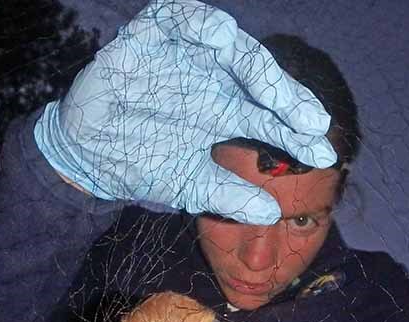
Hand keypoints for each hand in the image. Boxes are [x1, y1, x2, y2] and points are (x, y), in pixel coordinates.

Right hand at [35, 0, 336, 224]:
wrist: (86, 159)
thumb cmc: (142, 165)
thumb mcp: (190, 186)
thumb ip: (229, 198)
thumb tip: (271, 214)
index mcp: (228, 110)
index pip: (271, 116)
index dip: (297, 132)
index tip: (322, 154)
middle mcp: (214, 79)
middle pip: (260, 80)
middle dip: (287, 100)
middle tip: (310, 124)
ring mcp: (184, 56)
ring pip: (229, 46)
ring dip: (255, 64)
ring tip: (276, 91)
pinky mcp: (148, 37)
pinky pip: (174, 16)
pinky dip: (196, 21)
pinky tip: (218, 35)